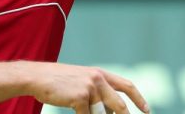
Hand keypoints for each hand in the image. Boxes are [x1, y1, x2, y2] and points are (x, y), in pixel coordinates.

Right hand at [22, 62, 149, 113]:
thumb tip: (111, 111)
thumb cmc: (59, 82)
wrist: (38, 77)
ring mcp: (90, 88)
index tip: (147, 110)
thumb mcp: (82, 81)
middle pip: (120, 106)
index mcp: (100, 74)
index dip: (139, 99)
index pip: (126, 86)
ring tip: (84, 109)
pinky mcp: (80, 97)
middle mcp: (98, 78)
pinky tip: (75, 110)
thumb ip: (98, 92)